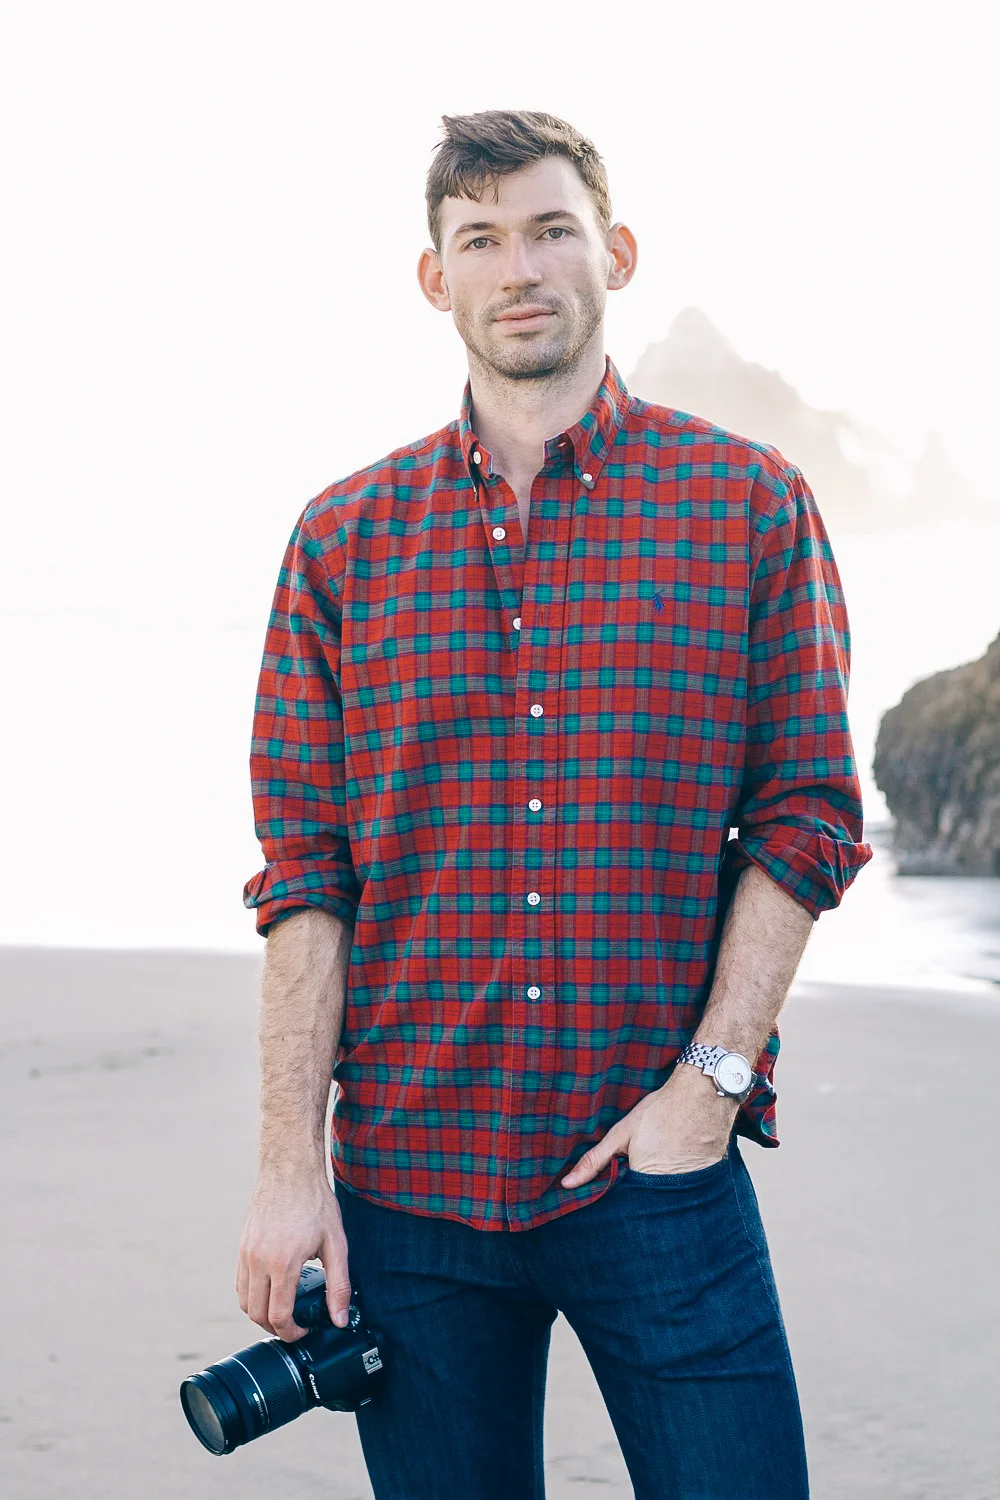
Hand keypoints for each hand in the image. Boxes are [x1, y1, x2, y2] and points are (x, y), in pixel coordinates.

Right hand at [237, 1170, 351, 1340]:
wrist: (290, 1168)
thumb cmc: (315, 1202)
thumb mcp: (336, 1243)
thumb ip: (339, 1284)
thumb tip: (341, 1319)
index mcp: (282, 1263)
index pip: (278, 1316)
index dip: (292, 1332)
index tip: (305, 1330)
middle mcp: (258, 1261)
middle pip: (257, 1314)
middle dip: (276, 1327)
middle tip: (295, 1324)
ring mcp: (246, 1253)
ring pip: (244, 1301)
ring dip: (261, 1312)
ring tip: (284, 1308)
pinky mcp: (242, 1245)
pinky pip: (240, 1282)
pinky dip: (252, 1294)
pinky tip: (272, 1287)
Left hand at [560, 1068, 738, 1186]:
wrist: (702, 1096)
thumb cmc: (660, 1112)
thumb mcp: (621, 1134)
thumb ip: (595, 1160)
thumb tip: (567, 1184)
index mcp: (643, 1183)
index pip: (625, 1204)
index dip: (617, 1198)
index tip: (610, 1192)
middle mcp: (668, 1192)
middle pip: (646, 1203)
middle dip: (638, 1196)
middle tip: (639, 1170)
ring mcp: (689, 1188)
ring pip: (667, 1198)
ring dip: (660, 1191)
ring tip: (660, 1164)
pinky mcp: (706, 1181)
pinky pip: (687, 1190)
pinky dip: (680, 1182)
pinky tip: (678, 1162)